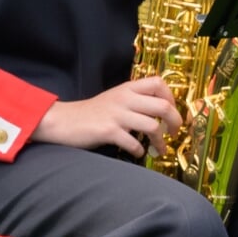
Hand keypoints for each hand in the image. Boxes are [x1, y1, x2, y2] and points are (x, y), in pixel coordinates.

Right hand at [37, 76, 182, 156]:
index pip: (158, 83)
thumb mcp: (115, 98)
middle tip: (174, 132)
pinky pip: (133, 143)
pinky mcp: (108, 131)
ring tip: (160, 149)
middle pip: (163, 106)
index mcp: (128, 89)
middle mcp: (124, 99)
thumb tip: (163, 110)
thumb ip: (136, 100)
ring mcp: (116, 115)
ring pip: (152, 126)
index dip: (171, 97)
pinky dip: (139, 150)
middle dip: (176, 122)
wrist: (61, 120)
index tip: (173, 111)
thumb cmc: (92, 112)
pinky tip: (137, 152)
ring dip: (160, 141)